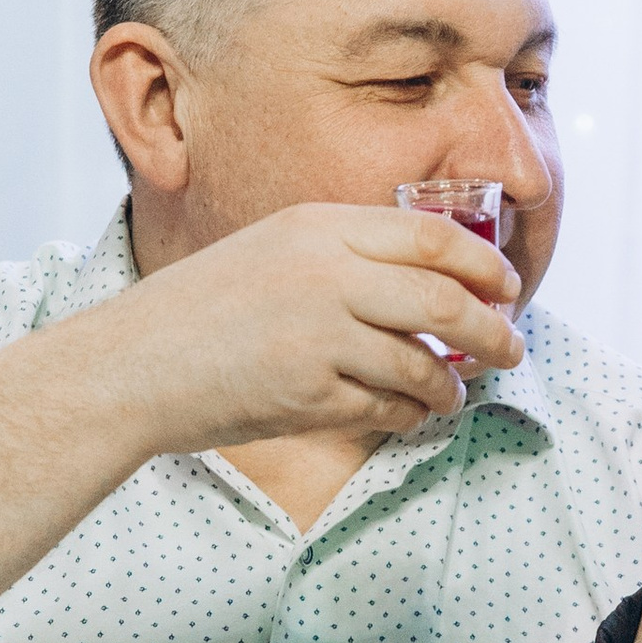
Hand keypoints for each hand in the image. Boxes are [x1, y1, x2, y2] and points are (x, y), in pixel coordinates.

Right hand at [103, 202, 524, 454]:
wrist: (131, 366)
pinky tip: (409, 416)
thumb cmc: (199, 312)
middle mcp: (325, 274)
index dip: (483, 265)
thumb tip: (429, 279)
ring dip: (451, 384)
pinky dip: (409, 416)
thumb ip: (342, 255)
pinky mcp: (310, 393)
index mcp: (317, 226)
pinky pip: (388, 408)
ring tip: (457, 392)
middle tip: (510, 348)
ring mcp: (319, 335)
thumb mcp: (272, 251)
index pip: (430, 237)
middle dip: (493, 331)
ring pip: (422, 363)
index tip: (506, 287)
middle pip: (445, 301)